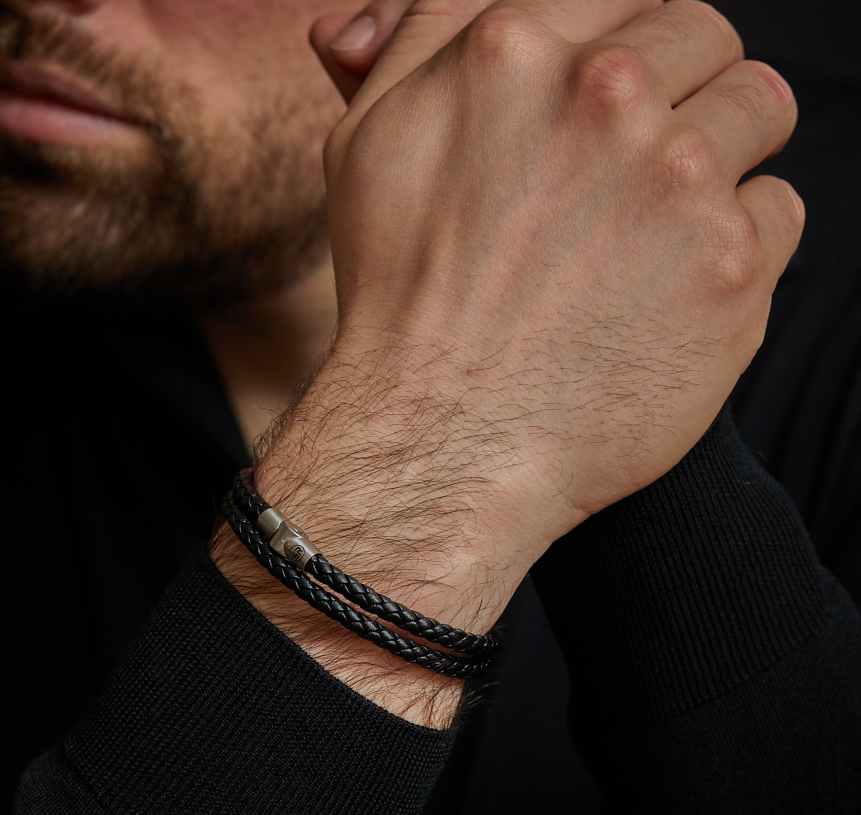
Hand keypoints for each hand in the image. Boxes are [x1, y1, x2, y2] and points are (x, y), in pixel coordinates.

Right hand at [213, 0, 802, 723]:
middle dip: (680, 92)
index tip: (612, 107)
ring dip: (721, 157)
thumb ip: (409, 50)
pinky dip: (739, 244)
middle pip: (705, 36)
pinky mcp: (734, 268)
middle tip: (634, 173)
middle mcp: (607, 98)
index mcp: (516, 51)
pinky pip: (778, 211)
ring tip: (658, 230)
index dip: (622, 50)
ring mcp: (680, 181)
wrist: (441, 440)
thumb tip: (369, 13)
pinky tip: (670, 291)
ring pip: (760, 108)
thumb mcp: (368, 150)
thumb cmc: (400, 301)